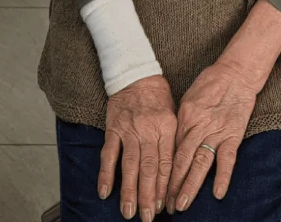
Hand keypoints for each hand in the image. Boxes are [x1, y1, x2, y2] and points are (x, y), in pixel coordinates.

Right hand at [99, 75, 176, 220]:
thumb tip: (176, 172)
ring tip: (129, 212)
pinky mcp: (113, 128)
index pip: (167, 163)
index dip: (165, 187)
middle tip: (148, 218)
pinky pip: (109, 154)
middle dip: (149, 196)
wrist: (136, 74)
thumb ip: (173, 141)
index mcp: (166, 127)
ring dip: (129, 190)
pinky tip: (105, 192)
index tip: (165, 207)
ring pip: (129, 165)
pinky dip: (106, 174)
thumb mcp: (174, 114)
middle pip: (149, 168)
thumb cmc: (158, 96)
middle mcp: (148, 130)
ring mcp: (129, 130)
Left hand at [165, 62, 256, 213]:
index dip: (162, 172)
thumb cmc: (210, 83)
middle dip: (172, 185)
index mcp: (184, 118)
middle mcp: (197, 126)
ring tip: (182, 204)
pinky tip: (216, 193)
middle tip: (164, 206)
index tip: (156, 190)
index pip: (170, 151)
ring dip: (190, 185)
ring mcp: (215, 131)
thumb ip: (181, 123)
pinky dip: (222, 176)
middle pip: (181, 160)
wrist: (235, 73)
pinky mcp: (232, 134)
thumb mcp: (188, 99)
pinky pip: (227, 158)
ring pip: (200, 162)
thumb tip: (172, 145)